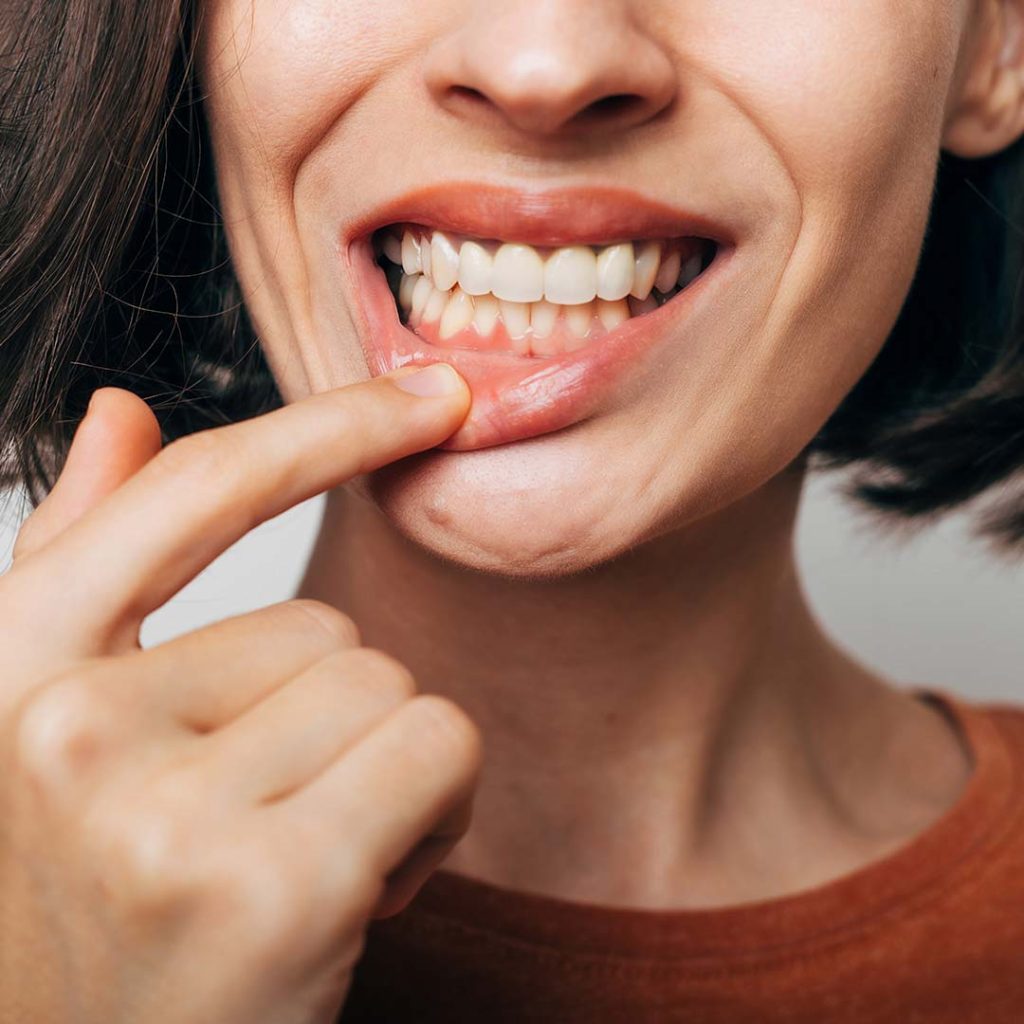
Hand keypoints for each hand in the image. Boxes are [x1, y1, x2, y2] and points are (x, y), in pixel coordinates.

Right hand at [0, 366, 480, 1023]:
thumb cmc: (124, 905)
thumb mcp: (77, 735)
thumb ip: (86, 563)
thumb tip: (116, 410)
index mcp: (11, 676)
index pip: (188, 496)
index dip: (323, 427)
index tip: (429, 394)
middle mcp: (63, 732)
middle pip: (326, 624)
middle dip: (335, 721)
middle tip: (274, 825)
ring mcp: (158, 812)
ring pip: (389, 686)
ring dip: (384, 771)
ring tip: (306, 862)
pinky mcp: (275, 882)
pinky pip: (438, 746)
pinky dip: (436, 812)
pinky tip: (357, 895)